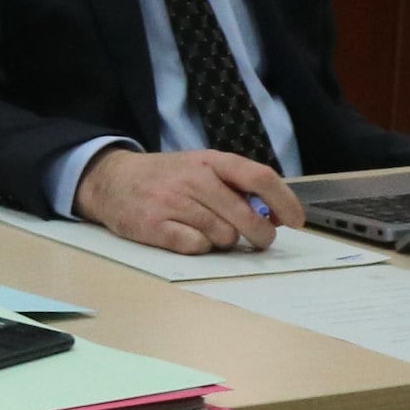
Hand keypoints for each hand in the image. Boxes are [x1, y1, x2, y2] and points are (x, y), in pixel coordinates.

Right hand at [73, 145, 301, 254]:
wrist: (112, 181)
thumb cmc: (166, 178)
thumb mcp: (201, 168)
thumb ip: (235, 185)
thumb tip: (275, 215)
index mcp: (211, 161)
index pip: (259, 177)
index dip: (284, 201)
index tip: (296, 221)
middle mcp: (194, 179)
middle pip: (246, 215)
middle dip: (261, 235)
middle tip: (260, 241)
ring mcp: (173, 202)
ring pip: (224, 236)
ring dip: (225, 241)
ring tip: (210, 232)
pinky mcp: (154, 226)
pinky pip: (196, 247)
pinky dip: (199, 248)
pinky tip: (189, 238)